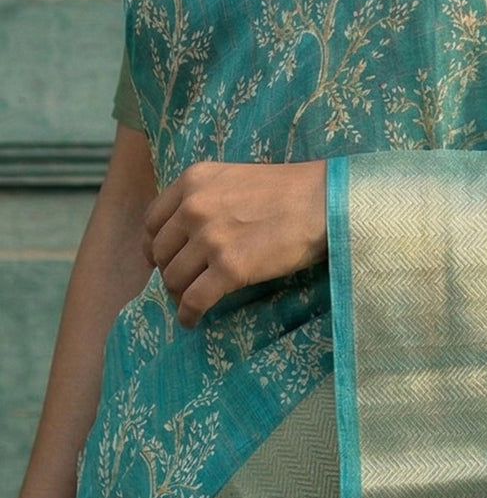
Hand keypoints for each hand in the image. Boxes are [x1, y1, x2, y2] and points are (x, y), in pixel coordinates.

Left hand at [143, 160, 326, 327]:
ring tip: (192, 301)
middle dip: (169, 271)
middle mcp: (194, 207)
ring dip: (180, 295)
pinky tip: (193, 319)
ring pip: (174, 279)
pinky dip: (189, 315)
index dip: (156, 245)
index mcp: (193, 181)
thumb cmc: (286, 189)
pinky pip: (194, 301)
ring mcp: (210, 238)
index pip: (152, 221)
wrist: (323, 201)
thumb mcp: (233, 178)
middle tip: (184, 282)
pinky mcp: (230, 268)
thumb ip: (204, 198)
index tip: (166, 258)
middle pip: (161, 253)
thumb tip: (183, 235)